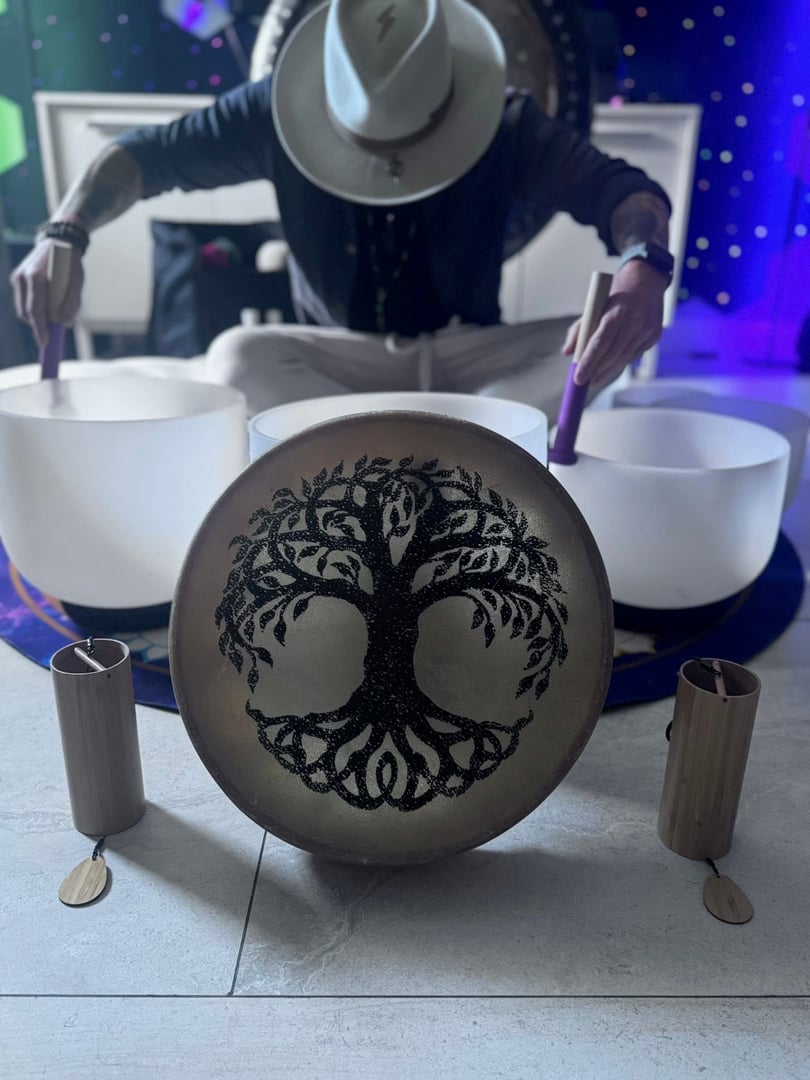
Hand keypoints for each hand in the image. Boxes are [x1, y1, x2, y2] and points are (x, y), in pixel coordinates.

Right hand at [10, 239, 83, 347]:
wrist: (58, 242)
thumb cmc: (70, 263)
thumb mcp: (77, 281)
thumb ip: (72, 302)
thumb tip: (65, 323)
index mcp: (36, 276)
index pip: (36, 310)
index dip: (40, 328)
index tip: (45, 343)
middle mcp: (23, 277)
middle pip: (27, 313)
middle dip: (39, 325)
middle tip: (53, 332)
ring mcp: (17, 278)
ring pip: (23, 310)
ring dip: (37, 318)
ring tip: (54, 312)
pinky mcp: (16, 279)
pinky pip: (23, 302)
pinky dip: (34, 309)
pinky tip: (47, 304)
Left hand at [563, 258, 666, 386]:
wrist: (647, 279)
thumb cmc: (615, 293)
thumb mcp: (595, 304)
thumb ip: (580, 329)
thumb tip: (567, 352)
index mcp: (617, 312)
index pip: (600, 343)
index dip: (588, 363)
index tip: (578, 378)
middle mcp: (635, 321)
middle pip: (612, 355)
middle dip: (596, 371)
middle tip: (583, 382)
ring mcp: (647, 330)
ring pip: (624, 358)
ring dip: (608, 371)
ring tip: (594, 379)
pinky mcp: (654, 336)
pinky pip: (634, 355)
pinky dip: (621, 362)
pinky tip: (611, 367)